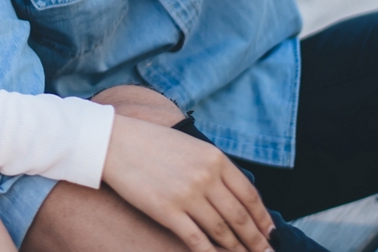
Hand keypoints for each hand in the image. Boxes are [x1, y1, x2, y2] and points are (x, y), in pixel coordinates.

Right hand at [103, 115, 273, 251]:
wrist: (112, 141)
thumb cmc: (150, 142)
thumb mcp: (190, 146)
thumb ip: (214, 167)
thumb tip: (236, 196)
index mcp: (214, 158)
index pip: (250, 195)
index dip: (263, 219)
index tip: (269, 233)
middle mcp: (205, 177)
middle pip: (240, 217)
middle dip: (256, 241)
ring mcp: (187, 195)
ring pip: (222, 232)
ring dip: (237, 249)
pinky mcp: (167, 211)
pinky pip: (197, 240)